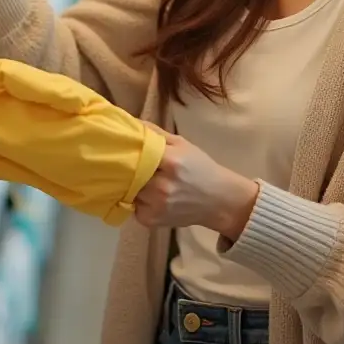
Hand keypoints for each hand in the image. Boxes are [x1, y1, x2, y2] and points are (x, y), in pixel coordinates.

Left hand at [134, 127, 258, 240]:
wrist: (218, 200)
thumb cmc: (200, 167)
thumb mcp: (182, 144)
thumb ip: (155, 132)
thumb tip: (130, 122)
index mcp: (171, 161)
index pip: (137, 153)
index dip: (129, 150)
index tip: (125, 148)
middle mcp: (162, 185)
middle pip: (130, 173)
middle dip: (129, 169)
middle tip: (129, 165)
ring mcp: (156, 205)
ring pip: (129, 190)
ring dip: (132, 185)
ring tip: (142, 180)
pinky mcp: (151, 220)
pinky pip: (133, 207)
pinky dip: (137, 201)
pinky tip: (149, 197)